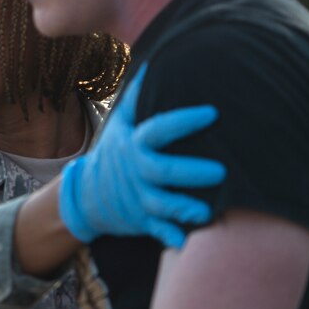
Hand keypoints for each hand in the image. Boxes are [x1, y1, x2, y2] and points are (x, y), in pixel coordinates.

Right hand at [59, 63, 224, 247]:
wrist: (86, 195)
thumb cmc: (115, 153)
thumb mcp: (120, 124)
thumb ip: (137, 98)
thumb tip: (153, 64)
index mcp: (134, 145)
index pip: (159, 130)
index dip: (184, 121)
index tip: (212, 113)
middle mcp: (137, 171)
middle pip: (163, 171)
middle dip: (190, 172)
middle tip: (222, 170)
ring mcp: (138, 198)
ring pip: (161, 205)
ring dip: (182, 209)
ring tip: (206, 212)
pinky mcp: (141, 221)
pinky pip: (156, 232)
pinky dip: (170, 238)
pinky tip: (186, 243)